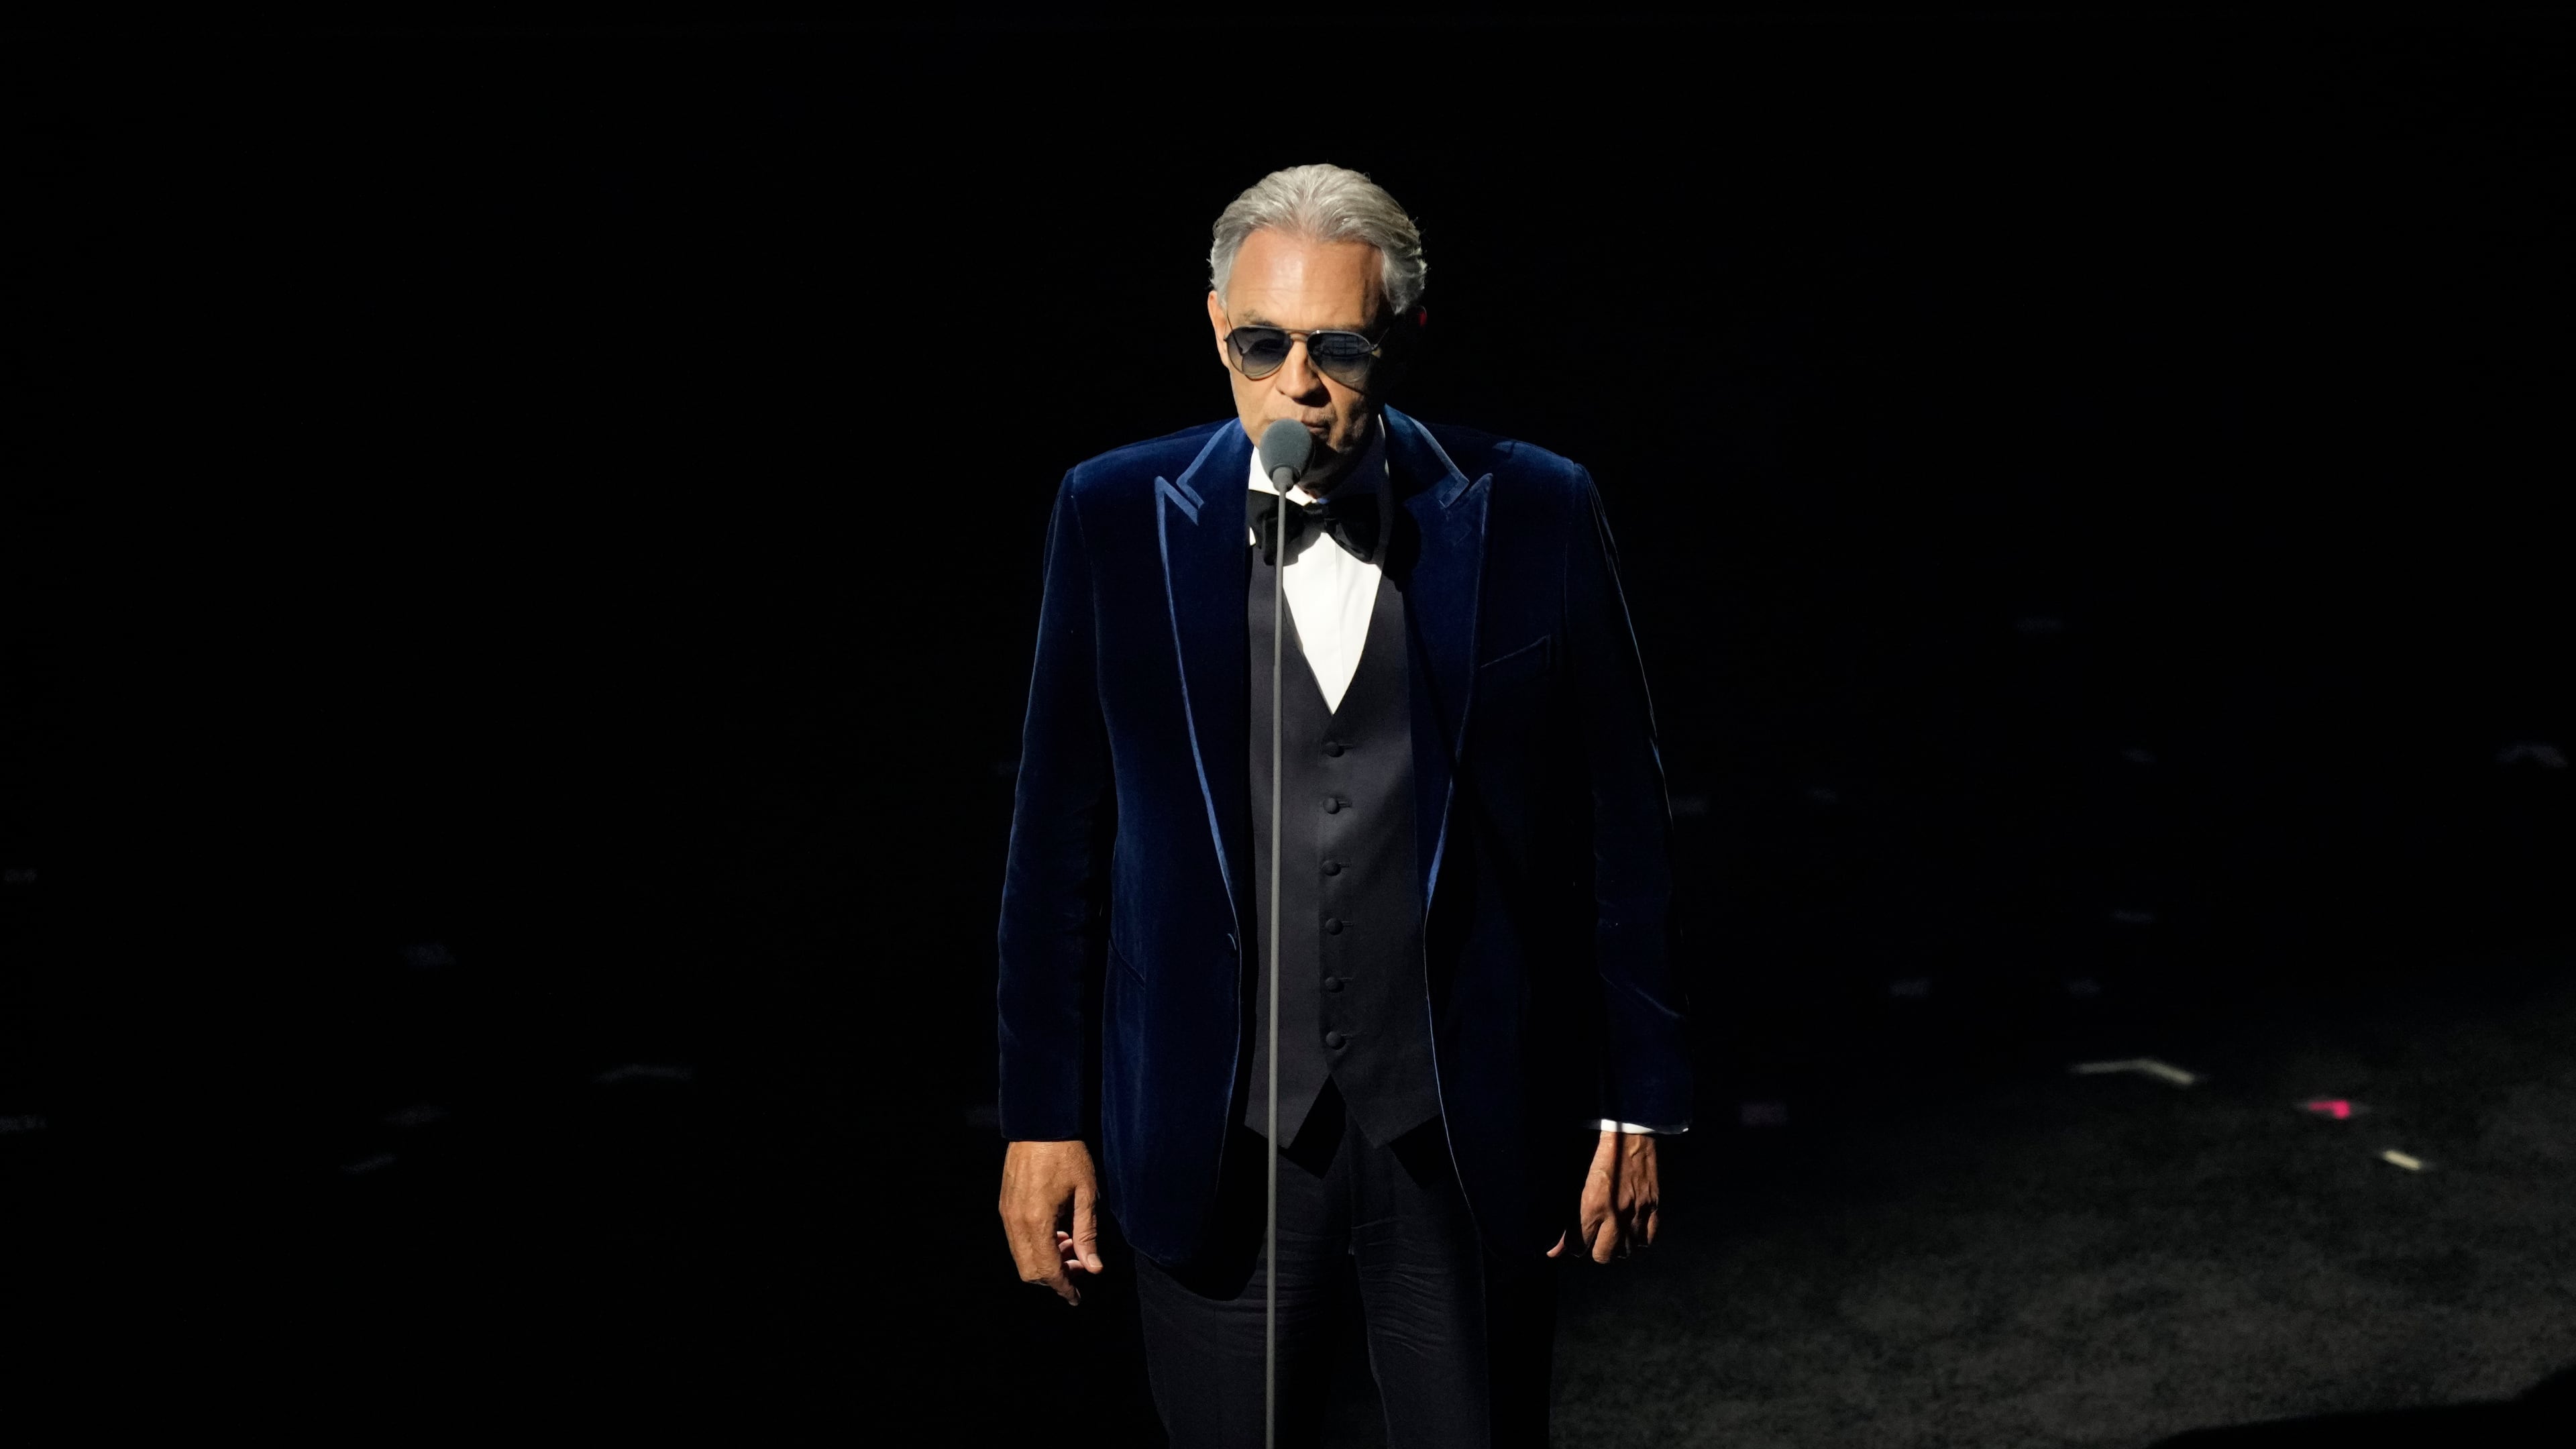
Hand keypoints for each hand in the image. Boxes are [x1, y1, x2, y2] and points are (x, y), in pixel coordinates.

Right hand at [999, 1138, 1103, 1304]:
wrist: (1039, 1125)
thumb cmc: (1068, 1155)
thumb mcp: (1086, 1194)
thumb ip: (1087, 1234)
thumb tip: (1094, 1268)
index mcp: (1037, 1221)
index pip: (1047, 1270)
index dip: (1064, 1287)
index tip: (1077, 1297)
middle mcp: (1016, 1222)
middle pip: (1029, 1271)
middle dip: (1054, 1278)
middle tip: (1079, 1268)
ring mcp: (1007, 1215)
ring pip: (1021, 1258)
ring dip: (1045, 1262)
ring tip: (1070, 1247)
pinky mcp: (1005, 1207)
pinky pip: (1017, 1241)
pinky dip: (1035, 1247)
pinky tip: (1056, 1233)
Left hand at [1548, 1131, 1659, 1262]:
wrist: (1629, 1134)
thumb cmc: (1597, 1152)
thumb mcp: (1574, 1180)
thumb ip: (1567, 1218)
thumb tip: (1554, 1250)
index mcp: (1592, 1206)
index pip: (1579, 1245)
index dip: (1574, 1245)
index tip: (1576, 1239)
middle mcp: (1615, 1214)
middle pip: (1603, 1255)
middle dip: (1595, 1250)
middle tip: (1595, 1238)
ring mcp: (1637, 1212)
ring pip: (1627, 1251)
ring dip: (1618, 1245)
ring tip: (1613, 1233)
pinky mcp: (1653, 1206)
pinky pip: (1648, 1238)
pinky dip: (1639, 1238)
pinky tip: (1632, 1228)